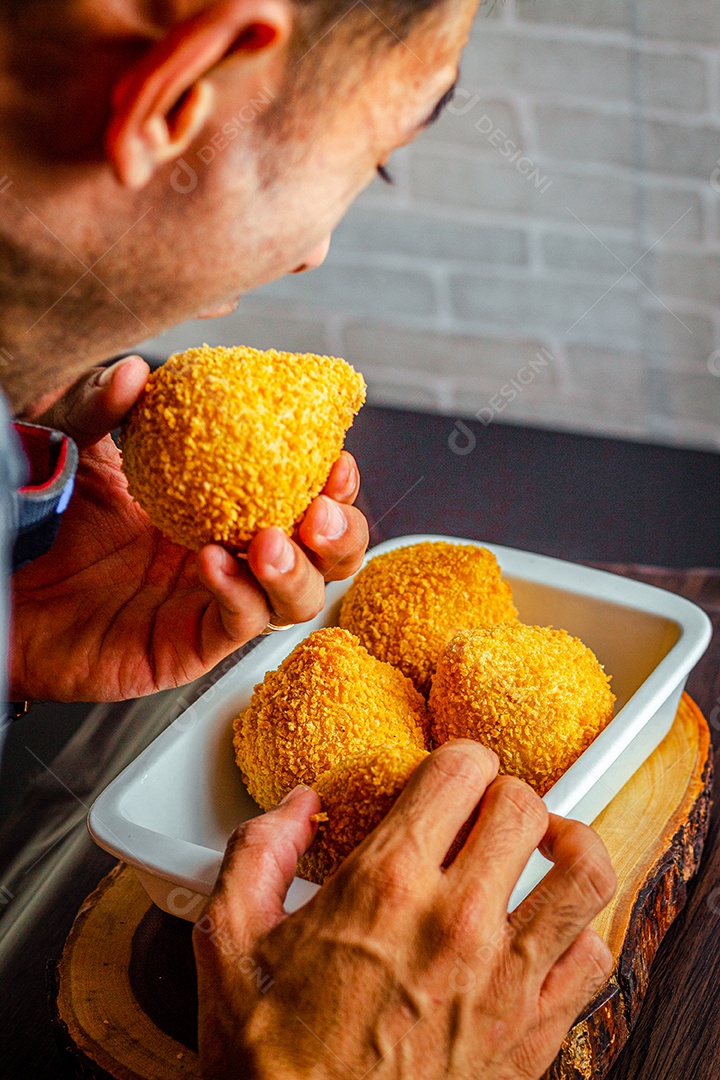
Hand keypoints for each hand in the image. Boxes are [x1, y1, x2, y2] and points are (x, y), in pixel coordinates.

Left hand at [10, 356, 368, 700]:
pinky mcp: (189, 645)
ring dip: (299, 571)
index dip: (336, 484)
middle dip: (341, 534)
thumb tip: (137, 372)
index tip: (336, 457)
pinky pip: (238, 625)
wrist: (1, 581)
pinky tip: (213, 564)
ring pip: (298, 601)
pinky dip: (238, 595)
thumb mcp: (75, 445)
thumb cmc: (43, 517)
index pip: (305, 497)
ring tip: (271, 542)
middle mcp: (233, 556)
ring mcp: (214, 604)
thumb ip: (102, 405)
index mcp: (224, 506)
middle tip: (320, 509)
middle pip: (326, 557)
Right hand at [194, 741, 615, 1079]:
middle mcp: (456, 921)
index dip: (460, 760)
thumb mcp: (230, 942)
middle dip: (504, 796)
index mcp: (385, 885)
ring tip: (543, 848)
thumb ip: (257, 851)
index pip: (462, 771)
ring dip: (568, 846)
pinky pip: (594, 957)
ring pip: (584, 872)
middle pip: (526, 806)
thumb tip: (296, 806)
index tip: (451, 776)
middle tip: (485, 814)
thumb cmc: (274, 1061)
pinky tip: (547, 928)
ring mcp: (505, 978)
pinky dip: (580, 931)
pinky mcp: (535, 1032)